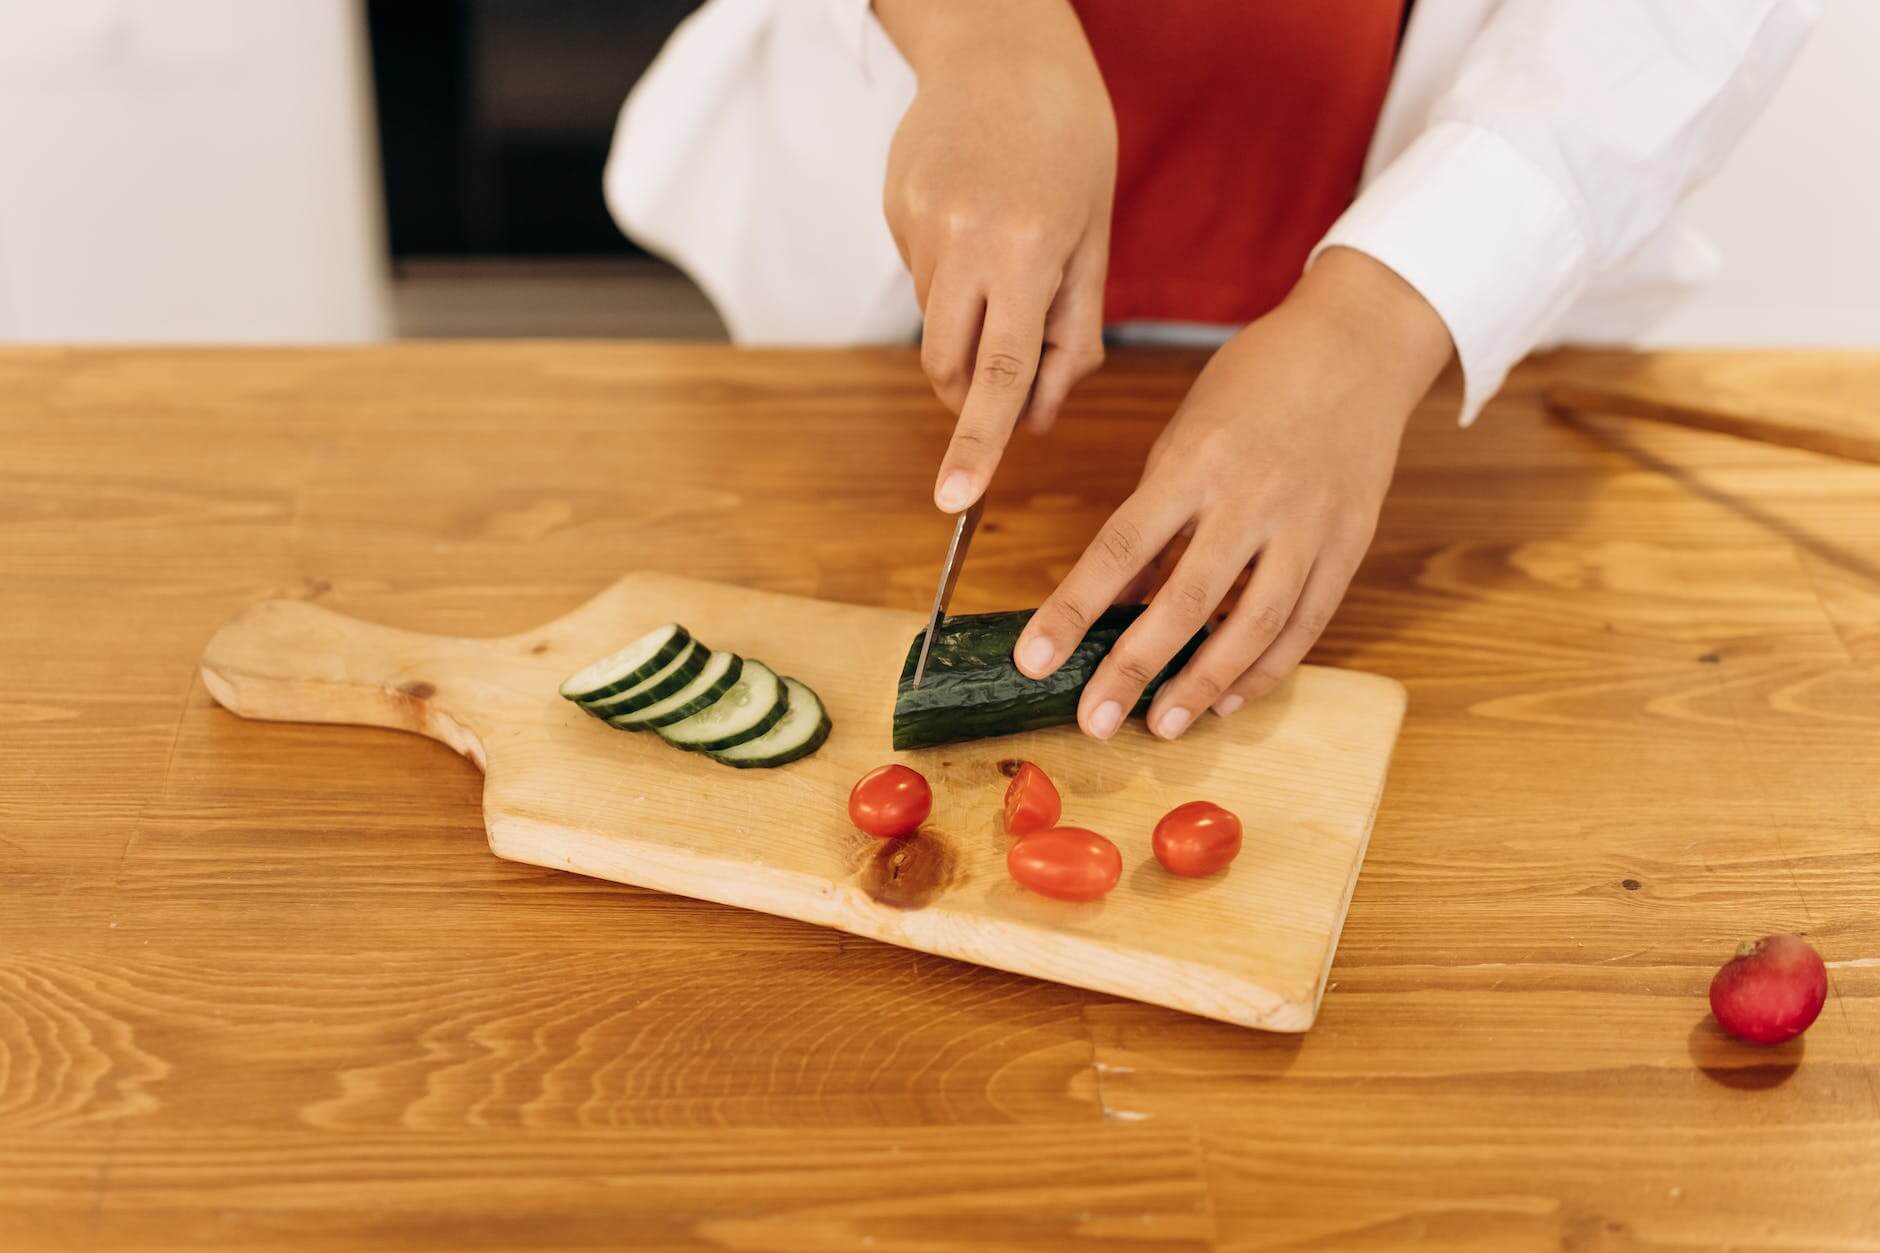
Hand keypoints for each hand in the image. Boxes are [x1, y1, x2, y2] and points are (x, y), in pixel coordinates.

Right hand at [876, 0, 1114, 512]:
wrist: (1000, 44)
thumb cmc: (1069, 139)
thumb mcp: (1095, 236)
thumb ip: (1071, 333)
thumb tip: (1042, 418)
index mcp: (1026, 250)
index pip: (1001, 373)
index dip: (980, 443)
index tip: (957, 499)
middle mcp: (963, 241)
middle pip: (949, 366)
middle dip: (971, 397)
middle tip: (1006, 383)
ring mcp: (918, 226)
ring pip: (935, 327)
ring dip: (967, 329)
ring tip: (1005, 257)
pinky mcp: (892, 212)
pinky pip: (922, 280)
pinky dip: (951, 279)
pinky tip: (976, 221)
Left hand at [1013, 248, 1454, 738]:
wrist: (1359, 344)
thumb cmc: (1255, 382)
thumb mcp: (1186, 434)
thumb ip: (1157, 518)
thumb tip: (1125, 601)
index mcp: (1194, 462)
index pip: (1119, 548)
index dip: (1073, 609)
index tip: (1035, 659)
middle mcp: (1251, 498)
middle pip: (1184, 601)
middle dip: (1133, 669)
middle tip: (1094, 722)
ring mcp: (1307, 526)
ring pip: (1252, 627)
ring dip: (1201, 685)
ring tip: (1160, 726)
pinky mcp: (1348, 545)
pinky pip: (1306, 624)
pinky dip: (1267, 669)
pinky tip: (1229, 700)